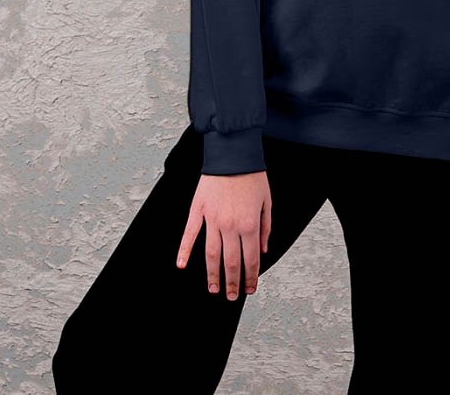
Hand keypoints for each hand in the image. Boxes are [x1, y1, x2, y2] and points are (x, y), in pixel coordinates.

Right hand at [176, 171, 271, 299]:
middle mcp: (230, 226)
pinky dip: (184, 251)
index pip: (250, 259)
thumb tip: (263, 251)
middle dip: (232, 282)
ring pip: (211, 254)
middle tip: (230, 296)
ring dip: (213, 275)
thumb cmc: (252, 176)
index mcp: (249, 225)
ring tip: (214, 289)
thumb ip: (266, 228)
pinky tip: (182, 265)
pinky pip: (190, 234)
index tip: (249, 289)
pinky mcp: (198, 210)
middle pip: (230, 262)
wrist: (233, 153)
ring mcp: (212, 219)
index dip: (250, 277)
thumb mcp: (267, 201)